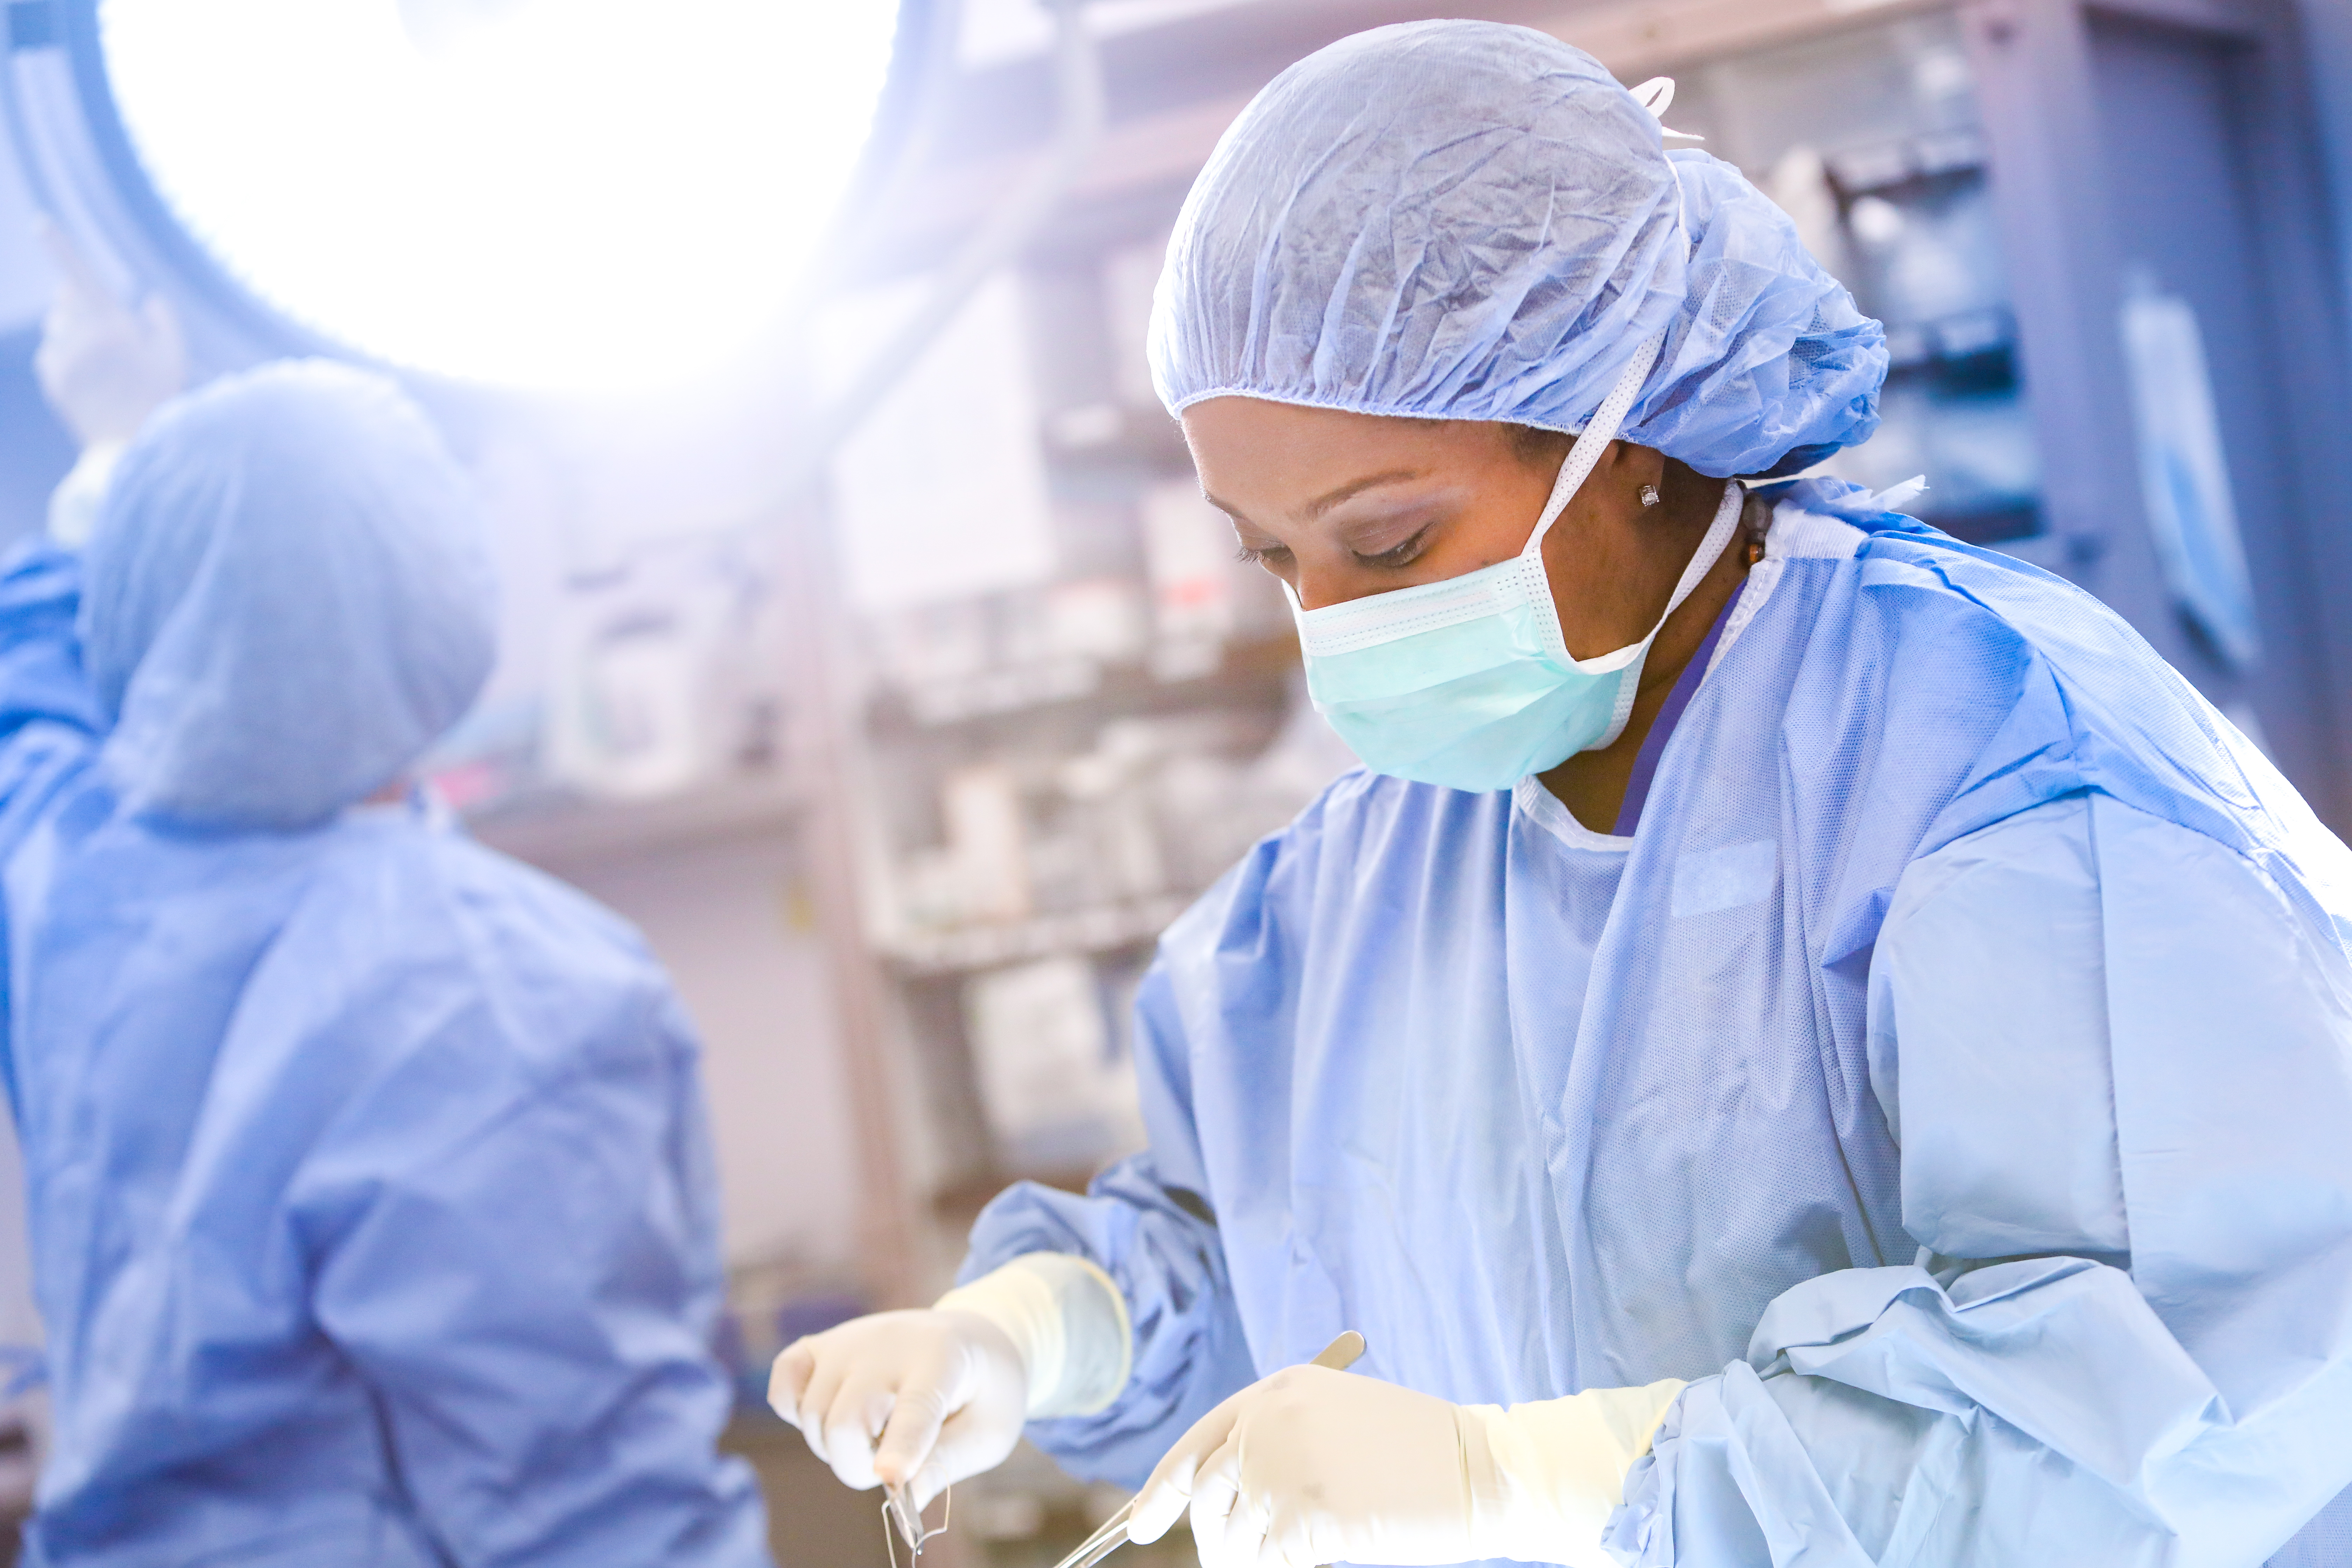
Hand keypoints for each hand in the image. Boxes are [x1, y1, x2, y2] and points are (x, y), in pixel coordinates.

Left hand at [33, 218, 185, 446]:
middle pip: (68, 299)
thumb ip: (162, 322)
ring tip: (101, 360)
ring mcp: (63, 358)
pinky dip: (67, 358)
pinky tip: (89, 379)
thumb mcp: (174, 358)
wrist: (129, 445)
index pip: (81, 276)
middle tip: (107, 329)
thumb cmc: (159, 399)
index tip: (39, 221)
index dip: (59, 246)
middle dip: (82, 303)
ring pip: (58, 326)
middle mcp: (82, 338)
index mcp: (113, 326)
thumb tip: (149, 300)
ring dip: (75, 332)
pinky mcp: (51, 377)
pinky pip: (51, 353)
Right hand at [769, 1308, 1028, 1508]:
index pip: (915, 1408)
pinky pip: (783, 1386)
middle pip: (845, 1422)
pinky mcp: (819, 1345)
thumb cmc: (984, 1390)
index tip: (891, 1478)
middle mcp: (888, 1342)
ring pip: (812, 1415)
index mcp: (943, 1358)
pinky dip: (796, 1413)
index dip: (901, 1448)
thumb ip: (948, 1463)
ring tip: (874, 1433)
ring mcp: (847, 1340)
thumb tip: (905, 1498)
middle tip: (890, 1467)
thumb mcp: (988, 1431)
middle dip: (857, 1467)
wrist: (972, 1337)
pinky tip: (834, 1413)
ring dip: (834, 1447)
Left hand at [1129, 1364, 1475, 1567]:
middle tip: (1233, 1557)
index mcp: (1279, 1391)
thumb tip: (1222, 1492)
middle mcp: (1270, 1421)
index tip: (1139, 1524)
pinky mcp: (1303, 1518)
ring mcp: (1283, 1469)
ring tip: (1282, 1556)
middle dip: (1210, 1535)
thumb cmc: (1418, 1451)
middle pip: (1203, 1493)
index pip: (1198, 1443)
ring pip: (1226, 1535)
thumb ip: (1278, 1441)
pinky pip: (1263, 1563)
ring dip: (1242, 1559)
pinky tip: (1312, 1559)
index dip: (1161, 1488)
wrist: (1481, 1466)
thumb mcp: (1336, 1420)